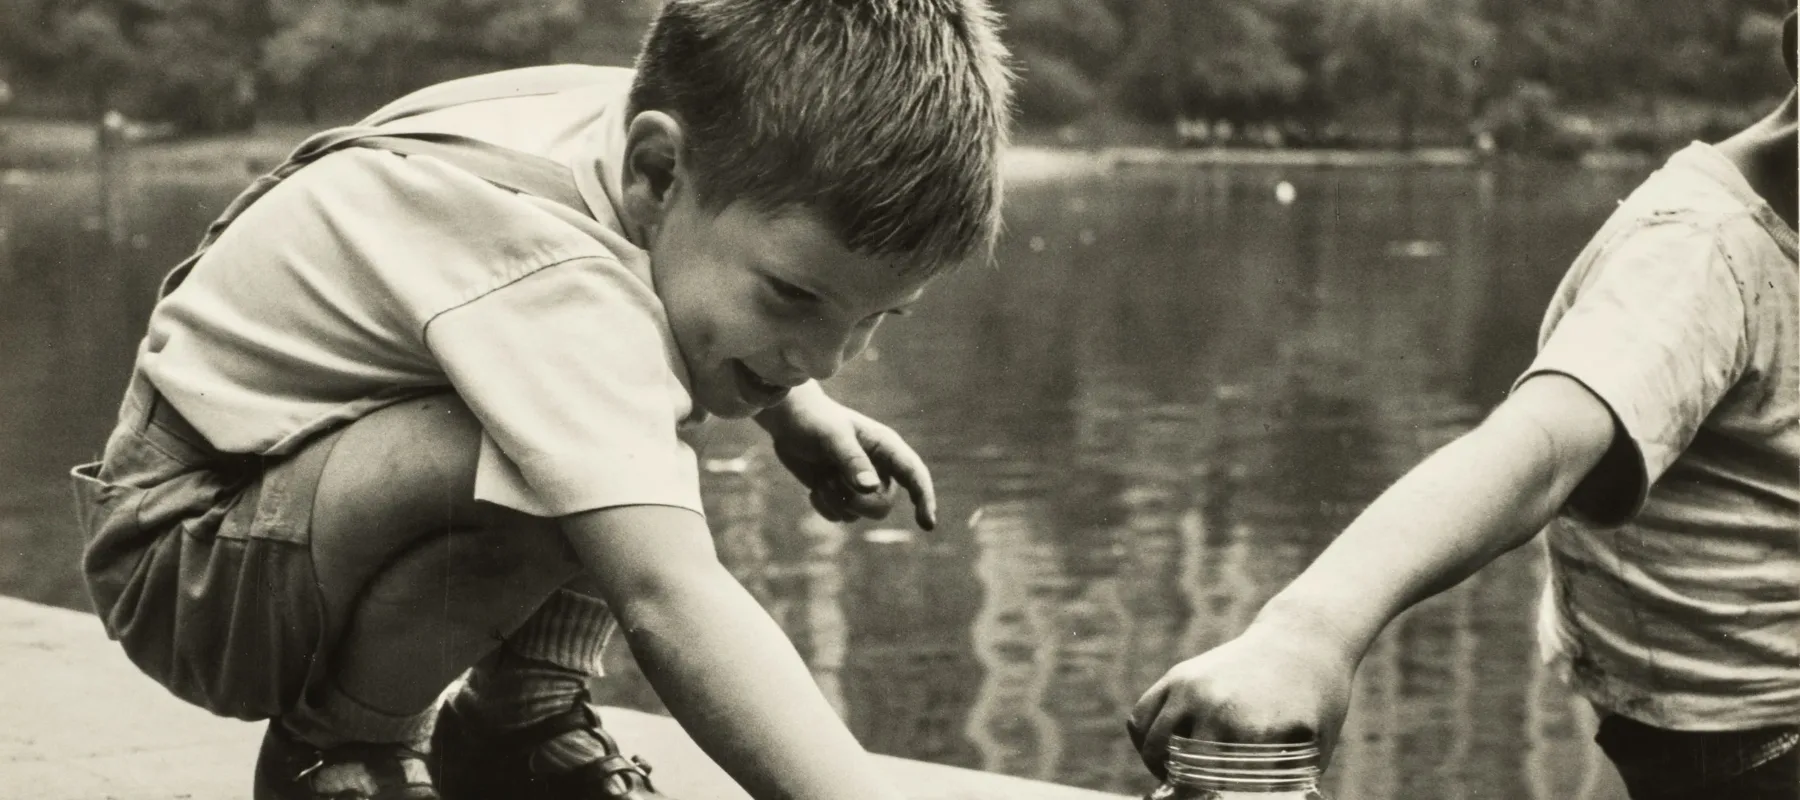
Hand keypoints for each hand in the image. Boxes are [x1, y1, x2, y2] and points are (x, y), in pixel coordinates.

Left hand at [755, 384, 936, 529]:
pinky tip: (815, 486)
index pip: (914, 475)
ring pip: (860, 514)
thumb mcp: (832, 437)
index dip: (925, 499)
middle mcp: (878, 468)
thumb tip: (870, 488)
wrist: (789, 422)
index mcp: (886, 447)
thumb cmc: (814, 420)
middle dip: (857, 503)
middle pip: (882, 506)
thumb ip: (852, 461)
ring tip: (822, 478)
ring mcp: (860, 484)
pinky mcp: (842, 494)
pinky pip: (840, 516)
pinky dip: (825, 506)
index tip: (927, 524)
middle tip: (831, 482)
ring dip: (836, 501)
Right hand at [1126, 623, 1355, 780]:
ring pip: (1153, 746)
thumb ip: (1287, 786)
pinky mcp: (1178, 677)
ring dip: (1159, 769)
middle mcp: (1218, 708)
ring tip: (1177, 780)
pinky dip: (1144, 742)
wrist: (1302, 639)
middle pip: (1185, 774)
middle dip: (1191, 792)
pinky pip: (1140, 718)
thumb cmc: (1315, 701)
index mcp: (1257, 732)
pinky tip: (1162, 755)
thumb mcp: (1314, 748)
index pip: (1220, 789)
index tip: (1218, 798)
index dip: (1214, 798)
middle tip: (1202, 794)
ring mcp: (1193, 689)